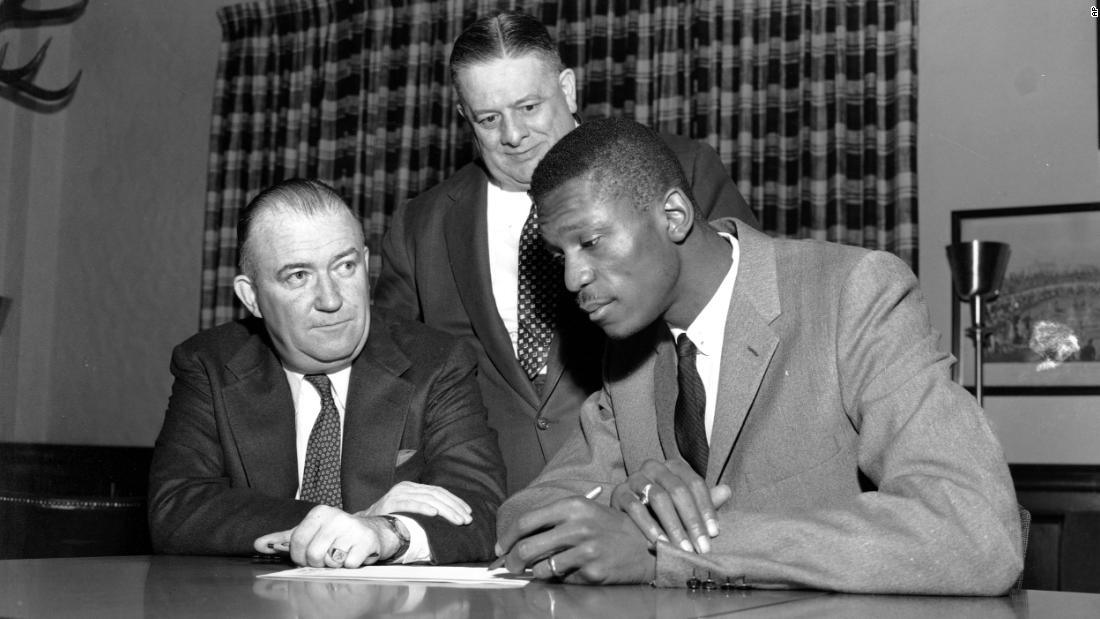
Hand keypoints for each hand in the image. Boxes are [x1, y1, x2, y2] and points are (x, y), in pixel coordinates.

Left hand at [253, 505, 401, 566]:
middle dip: (318, 562)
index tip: (308, 554)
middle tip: (327, 556)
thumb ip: (283, 539)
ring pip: (330, 561)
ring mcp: (352, 528)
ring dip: (334, 564)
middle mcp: (336, 516)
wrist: (373, 531)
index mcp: (319, 513)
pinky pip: (348, 565)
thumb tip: (257, 544)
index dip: (300, 556)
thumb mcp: (310, 532)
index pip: (297, 543)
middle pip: (313, 555)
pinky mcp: (367, 541)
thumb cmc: (337, 533)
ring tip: (341, 554)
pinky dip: (350, 566)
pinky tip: (354, 555)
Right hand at [357, 481, 471, 524]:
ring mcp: (398, 493)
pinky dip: (424, 508)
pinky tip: (434, 513)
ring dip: (446, 510)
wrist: (365, 524)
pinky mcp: (391, 502)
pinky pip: (411, 503)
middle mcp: (407, 487)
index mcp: (413, 487)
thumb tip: (448, 516)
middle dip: (454, 508)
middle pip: (436, 495)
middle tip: (467, 519)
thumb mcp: (409, 511)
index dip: (455, 501)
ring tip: (457, 520)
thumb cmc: (389, 520)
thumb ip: (424, 509)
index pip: (439, 491)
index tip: (468, 512)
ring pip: (428, 499)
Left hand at [496, 496, 655, 584]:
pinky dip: (560, 579)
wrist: (645, 545)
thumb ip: (552, 521)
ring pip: (541, 568)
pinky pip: (561, 580)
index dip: (507, 537)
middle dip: (512, 561)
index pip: (526, 521)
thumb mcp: (584, 512)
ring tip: (546, 568)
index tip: (500, 548)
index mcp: (572, 506)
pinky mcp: (593, 571)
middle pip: (527, 547)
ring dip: (536, 572)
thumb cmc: (609, 528)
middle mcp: (577, 526)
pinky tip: (572, 571)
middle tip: (511, 566)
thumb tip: (517, 540)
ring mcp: (586, 550)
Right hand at [610, 459, 731, 553]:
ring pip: (658, 498)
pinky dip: (648, 525)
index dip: (706, 508)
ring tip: (682, 548)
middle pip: (678, 490)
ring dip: (673, 526)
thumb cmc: (663, 510)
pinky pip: (634, 507)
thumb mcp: (685, 505)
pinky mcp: (619, 492)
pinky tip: (659, 542)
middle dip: (691, 521)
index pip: (694, 483)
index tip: (714, 533)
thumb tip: (728, 491)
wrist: (627, 514)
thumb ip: (704, 500)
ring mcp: (635, 478)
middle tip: (700, 547)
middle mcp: (654, 466)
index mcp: (673, 466)